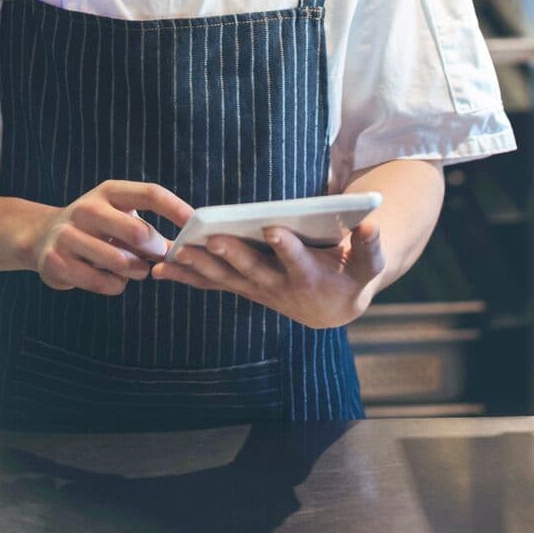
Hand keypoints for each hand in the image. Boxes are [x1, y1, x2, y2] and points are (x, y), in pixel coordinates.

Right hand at [29, 180, 191, 295]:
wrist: (43, 237)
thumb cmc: (97, 227)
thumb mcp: (119, 216)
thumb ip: (150, 228)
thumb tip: (190, 246)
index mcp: (108, 192)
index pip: (150, 193)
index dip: (176, 209)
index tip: (195, 223)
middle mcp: (86, 209)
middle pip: (136, 231)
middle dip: (155, 248)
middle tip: (160, 255)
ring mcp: (68, 236)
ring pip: (120, 261)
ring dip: (137, 270)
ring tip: (137, 269)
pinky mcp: (57, 263)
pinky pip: (103, 282)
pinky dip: (117, 285)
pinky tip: (115, 279)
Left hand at [151, 216, 387, 328]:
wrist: (334, 307)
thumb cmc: (352, 277)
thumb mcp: (369, 264)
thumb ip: (370, 246)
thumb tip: (371, 225)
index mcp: (310, 276)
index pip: (297, 261)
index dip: (287, 247)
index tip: (274, 229)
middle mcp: (279, 287)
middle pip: (254, 271)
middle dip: (234, 255)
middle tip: (214, 238)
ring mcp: (257, 289)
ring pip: (226, 279)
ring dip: (201, 268)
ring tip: (176, 254)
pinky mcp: (243, 287)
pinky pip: (212, 283)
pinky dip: (188, 277)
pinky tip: (161, 269)